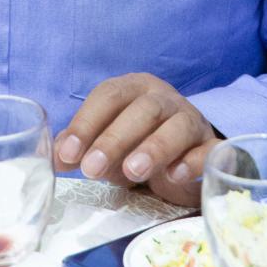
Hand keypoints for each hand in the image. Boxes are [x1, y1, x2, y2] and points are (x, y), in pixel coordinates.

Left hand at [53, 73, 216, 205]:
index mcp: (134, 89)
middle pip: (141, 109)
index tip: (67, 154)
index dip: (86, 122)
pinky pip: (207, 149)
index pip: (108, 96)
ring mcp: (191, 120)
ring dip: (153, 147)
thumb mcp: (108, 143)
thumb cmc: (139, 144)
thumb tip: (55, 158)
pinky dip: (191, 161)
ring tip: (132, 172)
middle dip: (114, 138)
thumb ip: (82, 146)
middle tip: (92, 169)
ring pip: (176, 126)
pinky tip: (174, 176)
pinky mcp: (211, 146)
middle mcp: (163, 99)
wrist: (188, 155)